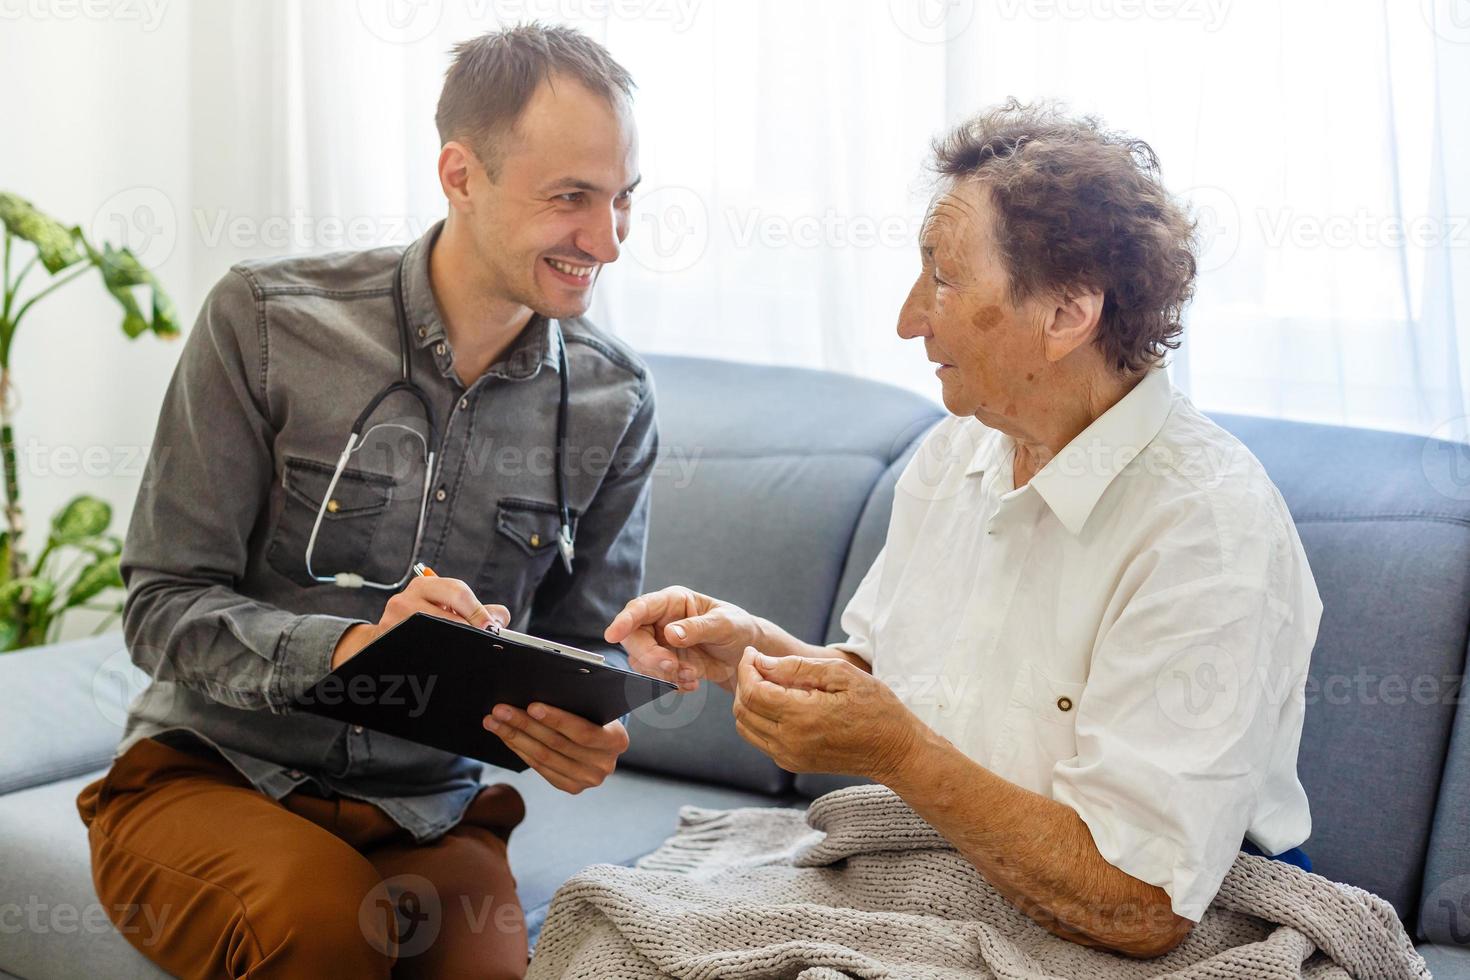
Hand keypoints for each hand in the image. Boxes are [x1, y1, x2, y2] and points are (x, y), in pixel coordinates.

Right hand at [331, 575, 508, 669]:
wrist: (385, 639)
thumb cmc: (423, 621)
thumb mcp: (445, 607)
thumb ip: (477, 611)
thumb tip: (500, 617)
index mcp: (424, 585)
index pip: (457, 591)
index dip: (479, 610)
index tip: (492, 626)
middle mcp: (406, 599)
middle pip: (449, 609)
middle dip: (472, 625)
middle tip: (485, 637)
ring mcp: (395, 621)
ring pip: (436, 631)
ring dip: (457, 641)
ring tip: (468, 648)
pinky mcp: (389, 641)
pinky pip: (421, 649)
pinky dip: (439, 654)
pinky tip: (446, 657)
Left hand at [483, 702, 628, 793]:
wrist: (604, 740)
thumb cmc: (596, 714)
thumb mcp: (596, 706)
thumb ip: (578, 702)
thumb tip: (539, 689)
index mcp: (616, 740)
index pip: (583, 731)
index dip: (556, 719)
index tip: (531, 705)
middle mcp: (605, 764)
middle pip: (557, 744)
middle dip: (525, 725)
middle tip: (501, 710)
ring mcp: (588, 779)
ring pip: (543, 757)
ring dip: (515, 737)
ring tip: (494, 721)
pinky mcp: (572, 787)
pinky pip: (540, 768)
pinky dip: (520, 750)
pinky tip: (505, 736)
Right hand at [604, 586, 762, 692]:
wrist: (745, 655)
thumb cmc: (737, 628)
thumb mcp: (724, 624)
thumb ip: (697, 628)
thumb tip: (670, 633)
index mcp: (672, 602)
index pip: (640, 608)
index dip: (624, 621)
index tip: (612, 635)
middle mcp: (660, 621)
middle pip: (634, 638)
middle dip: (649, 656)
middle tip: (672, 667)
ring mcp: (660, 644)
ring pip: (641, 662)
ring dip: (663, 673)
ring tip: (693, 675)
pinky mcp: (665, 664)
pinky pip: (655, 677)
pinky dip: (672, 684)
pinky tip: (692, 682)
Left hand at [731, 647, 921, 781]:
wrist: (894, 750)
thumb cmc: (875, 707)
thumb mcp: (842, 675)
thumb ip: (798, 667)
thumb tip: (762, 662)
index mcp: (802, 717)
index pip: (753, 692)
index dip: (746, 668)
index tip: (753, 652)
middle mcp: (790, 742)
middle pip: (743, 709)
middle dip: (745, 681)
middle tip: (760, 664)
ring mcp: (789, 756)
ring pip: (745, 727)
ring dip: (748, 701)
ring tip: (768, 682)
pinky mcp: (792, 763)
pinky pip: (759, 739)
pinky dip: (758, 718)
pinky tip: (778, 702)